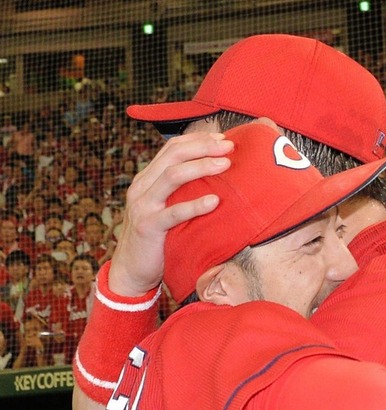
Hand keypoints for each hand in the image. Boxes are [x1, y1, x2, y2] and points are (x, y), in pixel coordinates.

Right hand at [108, 132, 233, 296]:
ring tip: (225, 165)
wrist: (132, 270)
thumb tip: (215, 179)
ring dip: (201, 167)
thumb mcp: (167, 209)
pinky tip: (215, 201)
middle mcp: (143, 187)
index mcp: (148, 179)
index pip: (173, 148)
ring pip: (172, 176)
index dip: (198, 139)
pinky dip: (195, 205)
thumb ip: (183, 193)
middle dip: (203, 147)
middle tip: (229, 147)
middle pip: (173, 155)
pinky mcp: (148, 227)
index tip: (223, 139)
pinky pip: (174, 213)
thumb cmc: (158, 239)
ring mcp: (143, 206)